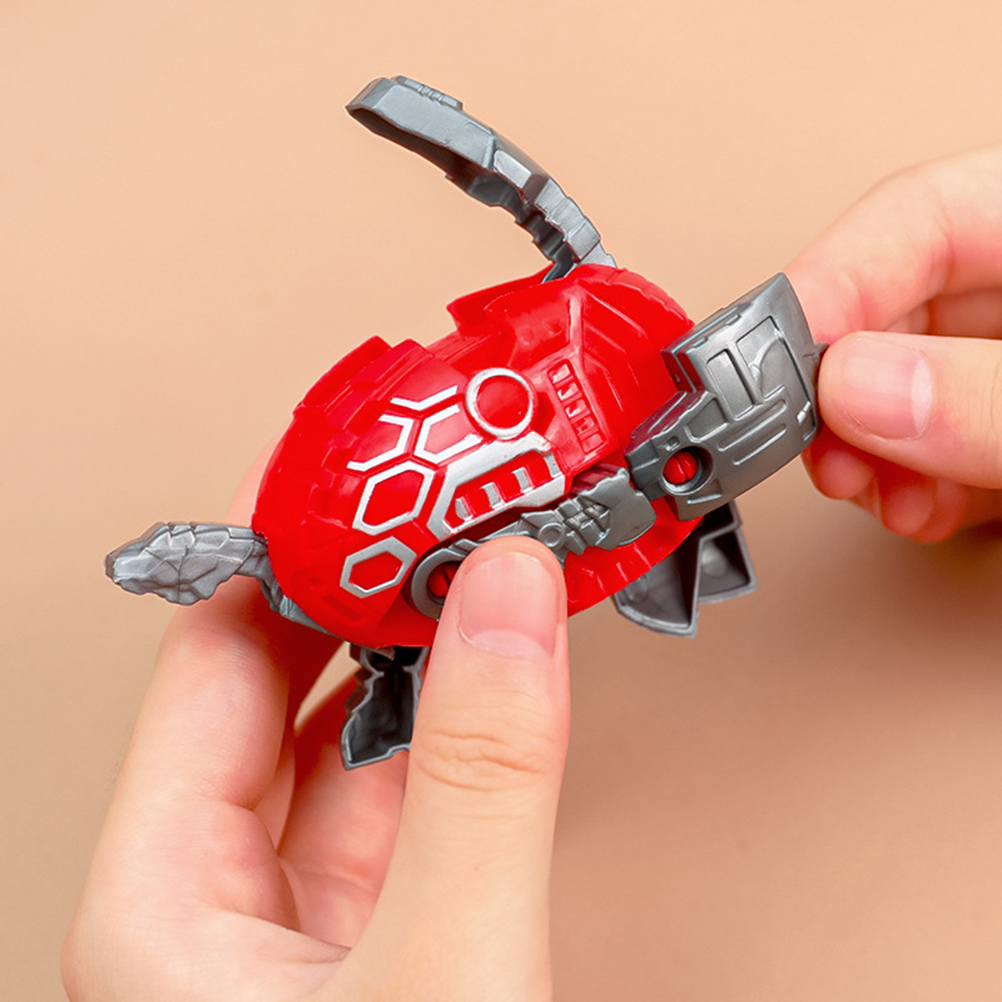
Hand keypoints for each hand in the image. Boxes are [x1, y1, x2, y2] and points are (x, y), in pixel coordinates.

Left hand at [63, 454, 569, 1000]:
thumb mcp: (438, 972)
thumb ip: (478, 780)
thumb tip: (506, 599)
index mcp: (162, 907)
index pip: (211, 658)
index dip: (289, 549)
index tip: (360, 472)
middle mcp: (214, 910)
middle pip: (278, 689)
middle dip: (364, 591)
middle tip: (431, 508)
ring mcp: (297, 933)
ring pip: (347, 745)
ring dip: (416, 660)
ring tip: (472, 577)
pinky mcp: (377, 950)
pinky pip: (402, 804)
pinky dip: (451, 739)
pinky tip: (487, 691)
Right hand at [787, 147, 1001, 540]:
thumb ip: (988, 395)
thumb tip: (857, 387)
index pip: (916, 218)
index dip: (825, 283)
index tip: (761, 351)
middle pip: (891, 312)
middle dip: (838, 392)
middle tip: (806, 439)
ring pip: (897, 387)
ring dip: (860, 450)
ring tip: (861, 485)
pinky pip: (934, 444)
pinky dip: (906, 486)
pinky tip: (908, 505)